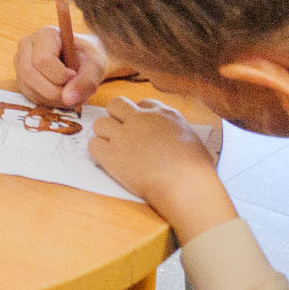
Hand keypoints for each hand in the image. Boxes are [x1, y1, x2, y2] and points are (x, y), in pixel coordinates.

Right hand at [15, 27, 113, 108]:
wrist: (83, 61)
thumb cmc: (88, 58)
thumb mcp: (95, 66)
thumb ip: (86, 81)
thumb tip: (68, 99)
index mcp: (45, 34)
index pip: (42, 59)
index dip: (59, 75)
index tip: (74, 76)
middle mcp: (27, 44)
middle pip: (29, 73)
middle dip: (54, 91)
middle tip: (73, 93)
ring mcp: (20, 61)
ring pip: (28, 86)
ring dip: (52, 99)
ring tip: (69, 94)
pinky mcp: (20, 77)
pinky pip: (29, 95)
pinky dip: (47, 102)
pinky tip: (60, 96)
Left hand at [89, 97, 233, 233]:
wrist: (186, 186)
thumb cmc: (195, 168)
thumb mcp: (190, 137)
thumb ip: (173, 129)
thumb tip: (165, 134)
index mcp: (163, 114)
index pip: (142, 103)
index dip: (138, 115)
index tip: (141, 128)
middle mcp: (140, 119)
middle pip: (115, 104)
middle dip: (115, 116)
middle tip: (120, 133)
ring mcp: (124, 135)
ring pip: (99, 123)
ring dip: (104, 135)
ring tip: (114, 149)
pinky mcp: (112, 154)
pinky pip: (93, 145)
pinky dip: (98, 152)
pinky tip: (108, 161)